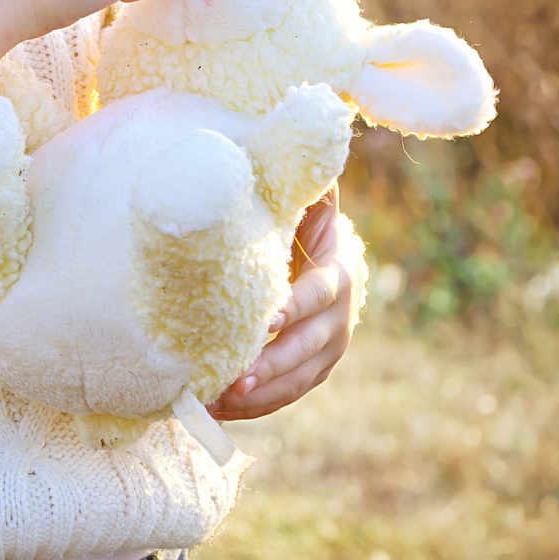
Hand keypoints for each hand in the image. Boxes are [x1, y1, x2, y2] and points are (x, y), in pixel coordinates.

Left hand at [208, 188, 364, 420]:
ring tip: (217, 401)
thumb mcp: (305, 198)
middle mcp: (341, 316)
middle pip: (308, 347)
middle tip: (234, 378)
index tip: (265, 320)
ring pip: (297, 380)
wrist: (323, 255)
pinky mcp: (313, 370)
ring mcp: (329, 349)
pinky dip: (255, 406)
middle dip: (272, 365)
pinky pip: (287, 394)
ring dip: (260, 394)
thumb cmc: (300, 219)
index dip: (295, 307)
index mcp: (339, 271)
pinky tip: (218, 409)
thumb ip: (301, 179)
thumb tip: (300, 150)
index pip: (320, 293)